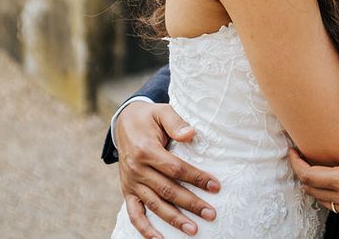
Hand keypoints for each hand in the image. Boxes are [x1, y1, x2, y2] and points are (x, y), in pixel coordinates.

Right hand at [115, 101, 220, 237]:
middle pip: (168, 190)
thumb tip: (191, 133)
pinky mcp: (127, 191)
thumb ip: (176, 122)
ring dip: (174, 219)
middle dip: (191, 203)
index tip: (215, 186)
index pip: (176, 169)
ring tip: (193, 229)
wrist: (124, 122)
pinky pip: (134, 214)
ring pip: (154, 205)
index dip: (196, 178)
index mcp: (146, 150)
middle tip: (211, 213)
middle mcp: (137, 169)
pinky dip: (145, 229)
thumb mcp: (162, 112)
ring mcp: (131, 183)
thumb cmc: (150, 117)